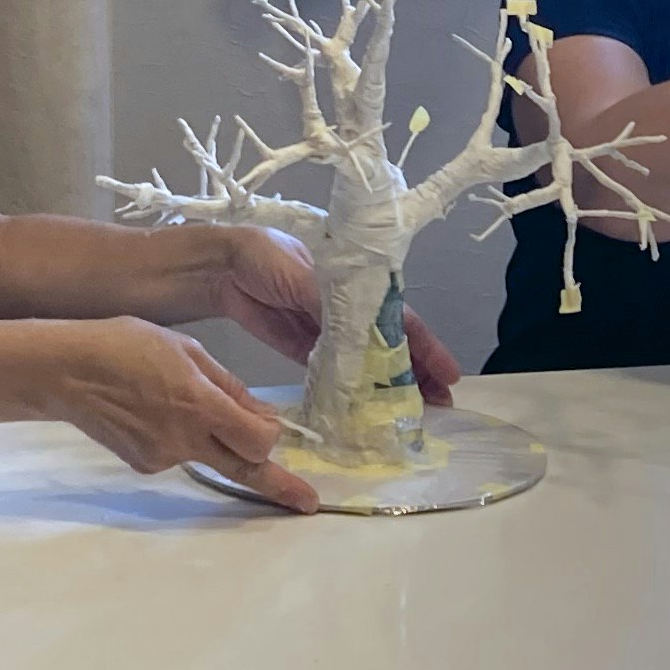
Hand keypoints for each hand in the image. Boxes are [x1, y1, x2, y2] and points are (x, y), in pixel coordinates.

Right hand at [50, 319, 320, 511]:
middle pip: (245, 470)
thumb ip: (229, 386)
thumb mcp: (187, 350)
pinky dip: (180, 437)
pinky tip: (154, 412)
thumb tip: (264, 417)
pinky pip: (179, 454)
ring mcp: (163, 457)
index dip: (272, 435)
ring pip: (209, 455)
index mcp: (199, 404)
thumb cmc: (126, 346)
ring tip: (176, 400)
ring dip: (213, 438)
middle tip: (305, 501)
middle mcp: (185, 439)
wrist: (67, 372)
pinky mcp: (145, 466)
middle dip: (279, 486)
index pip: (258, 440)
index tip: (282, 433)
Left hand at [205, 226, 459, 403]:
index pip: (400, 318)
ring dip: (385, 386)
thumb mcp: (308, 274)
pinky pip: (332, 372)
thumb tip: (364, 342)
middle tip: (437, 405)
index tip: (448, 375)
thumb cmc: (268, 255)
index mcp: (360, 280)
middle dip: (414, 373)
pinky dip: (348, 390)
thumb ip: (335, 307)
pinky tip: (363, 411)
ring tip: (407, 413)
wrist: (220, 265)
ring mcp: (327, 330)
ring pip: (365, 362)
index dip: (426, 348)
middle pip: (388, 344)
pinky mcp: (302, 348)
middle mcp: (349, 307)